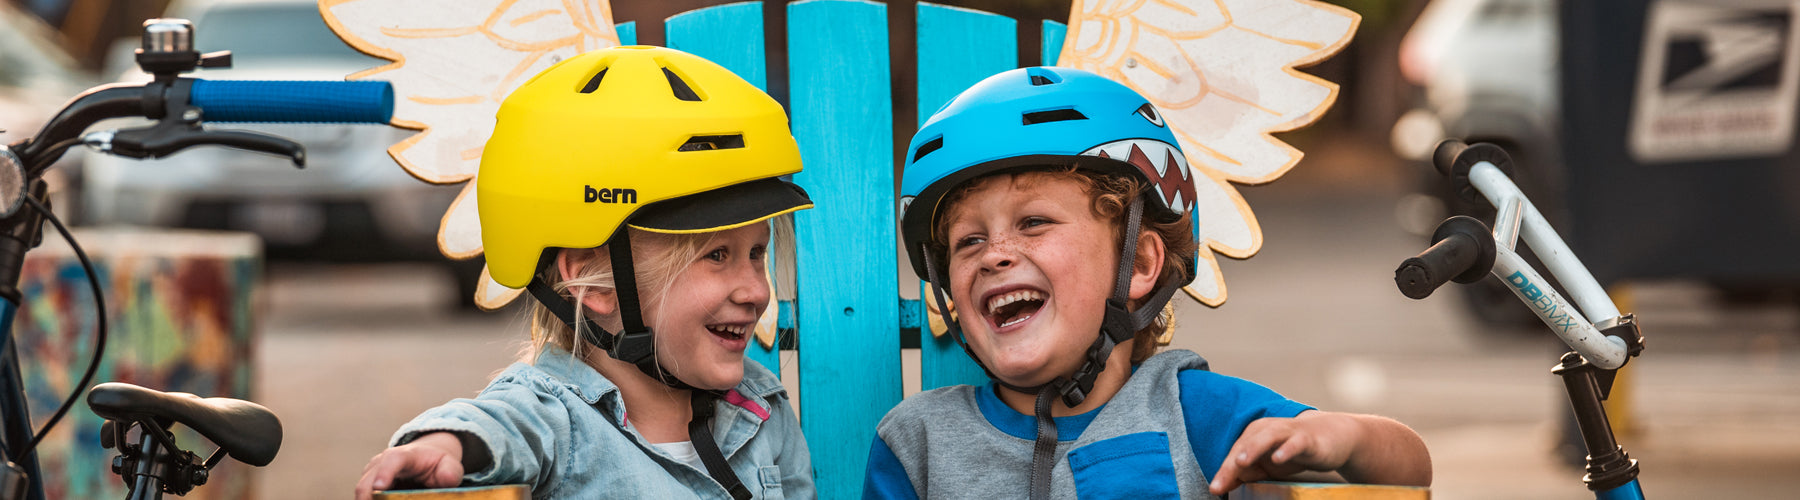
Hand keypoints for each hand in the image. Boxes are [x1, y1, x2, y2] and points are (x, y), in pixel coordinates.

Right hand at [354, 432, 465, 499]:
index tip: (379, 487)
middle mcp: (381, 462)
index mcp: (404, 455)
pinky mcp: (367, 485)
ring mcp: (371, 474)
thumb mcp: (449, 464)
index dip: (384, 473)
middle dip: (370, 499)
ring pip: (362, 494)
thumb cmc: (437, 463)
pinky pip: (364, 498)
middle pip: (367, 483)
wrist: (425, 458)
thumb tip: (446, 479)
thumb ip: (450, 471)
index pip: (392, 460)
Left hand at [1208, 412, 1355, 495]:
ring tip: (1241, 463)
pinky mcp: (1306, 438)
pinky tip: (1277, 459)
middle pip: (1245, 446)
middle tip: (1220, 483)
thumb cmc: (1293, 450)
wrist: (1331, 436)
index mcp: (1254, 435)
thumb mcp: (1268, 464)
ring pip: (1267, 438)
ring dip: (1253, 449)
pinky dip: (1285, 449)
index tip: (1215, 489)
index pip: (1235, 455)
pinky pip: (1295, 443)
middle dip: (1231, 465)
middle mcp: (1267, 430)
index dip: (1223, 472)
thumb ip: (1248, 472)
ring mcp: (1287, 432)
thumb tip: (1223, 485)